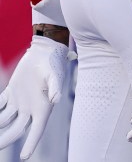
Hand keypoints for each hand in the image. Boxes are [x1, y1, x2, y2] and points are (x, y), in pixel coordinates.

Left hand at [0, 36, 69, 159]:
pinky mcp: (11, 94)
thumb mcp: (55, 74)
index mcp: (43, 107)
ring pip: (5, 121)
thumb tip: (55, 99)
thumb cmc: (53, 62)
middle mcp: (31, 108)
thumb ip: (54, 87)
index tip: (25, 157)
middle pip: (17, 130)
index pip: (37, 130)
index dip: (31, 144)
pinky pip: (0, 106)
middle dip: (6, 141)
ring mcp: (20, 102)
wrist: (45, 50)